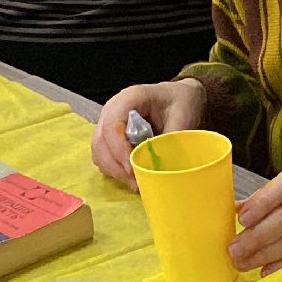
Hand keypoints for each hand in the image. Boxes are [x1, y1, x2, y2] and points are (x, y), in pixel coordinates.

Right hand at [91, 78, 205, 187]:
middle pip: (100, 141)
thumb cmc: (181, 103)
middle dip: (115, 166)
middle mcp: (112, 110)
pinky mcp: (109, 137)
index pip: (112, 125)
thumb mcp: (184, 116)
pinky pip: (102, 156)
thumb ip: (171, 139)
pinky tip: (131, 177)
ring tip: (135, 184)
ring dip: (114, 170)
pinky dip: (114, 169)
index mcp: (129, 99)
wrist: (177, 97)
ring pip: (98, 151)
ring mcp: (107, 123)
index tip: (132, 169)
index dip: (118, 150)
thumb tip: (161, 166)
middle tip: (136, 184)